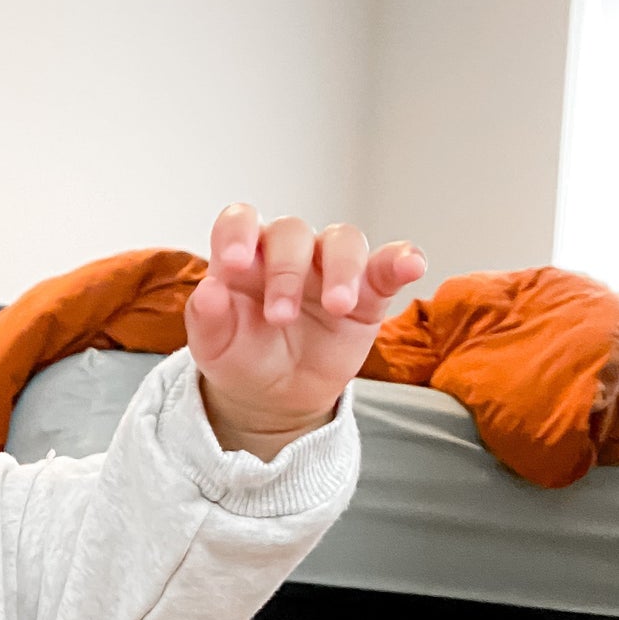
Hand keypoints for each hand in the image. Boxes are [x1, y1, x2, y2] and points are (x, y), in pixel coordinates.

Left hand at [185, 205, 426, 459]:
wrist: (275, 398)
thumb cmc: (242, 360)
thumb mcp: (216, 349)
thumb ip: (208, 320)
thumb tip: (206, 292)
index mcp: (244, 260)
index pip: (239, 221)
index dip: (237, 232)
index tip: (233, 262)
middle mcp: (288, 254)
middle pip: (293, 233)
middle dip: (286, 271)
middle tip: (279, 317)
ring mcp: (329, 268)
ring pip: (342, 241)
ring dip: (342, 270)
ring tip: (338, 307)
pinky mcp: (368, 291)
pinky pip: (388, 265)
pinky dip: (402, 260)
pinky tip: (412, 266)